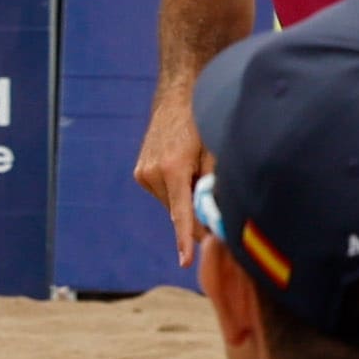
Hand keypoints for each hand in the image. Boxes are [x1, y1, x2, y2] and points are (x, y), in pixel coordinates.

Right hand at [133, 98, 204, 265]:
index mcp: (173, 168)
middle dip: (196, 213)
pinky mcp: (140, 171)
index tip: (185, 262)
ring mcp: (143, 172)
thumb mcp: (215, 152)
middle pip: (179, 211)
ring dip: (185, 199)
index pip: (181, 213)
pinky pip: (163, 192)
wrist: (178, 96)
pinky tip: (182, 167)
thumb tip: (218, 217)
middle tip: (212, 199)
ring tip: (194, 169)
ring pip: (171, 203)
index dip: (186, 240)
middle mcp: (153, 173)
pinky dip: (175, 189)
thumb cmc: (203, 122)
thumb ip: (214, 185)